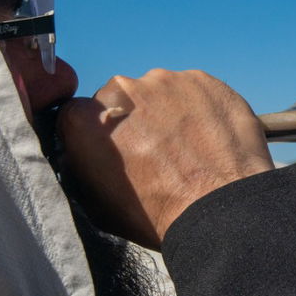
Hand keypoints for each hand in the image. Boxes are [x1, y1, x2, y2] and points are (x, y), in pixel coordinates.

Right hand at [58, 69, 274, 248]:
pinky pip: (194, 91)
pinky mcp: (201, 80)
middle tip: (156, 152)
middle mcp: (121, 90)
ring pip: (159, 93)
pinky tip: (209, 139)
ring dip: (167, 113)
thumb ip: (81, 168)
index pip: (78, 114)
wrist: (217, 211)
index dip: (95, 133)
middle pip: (120, 98)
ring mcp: (164, 81)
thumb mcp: (97, 205)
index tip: (114, 149)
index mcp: (85, 119)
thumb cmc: (155, 215)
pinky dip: (199, 110)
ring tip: (188, 148)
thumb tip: (81, 155)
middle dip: (134, 120)